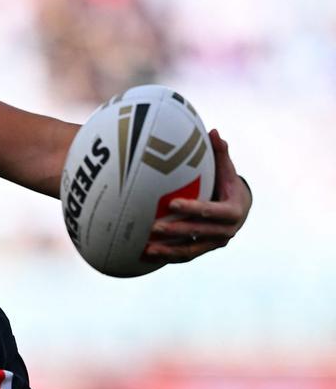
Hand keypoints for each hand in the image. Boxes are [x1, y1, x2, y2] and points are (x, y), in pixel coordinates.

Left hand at [144, 129, 251, 263]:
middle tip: (153, 226)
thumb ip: (220, 153)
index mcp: (233, 210)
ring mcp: (216, 243)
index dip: (193, 208)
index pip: (212, 211)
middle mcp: (227, 231)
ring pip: (192, 249)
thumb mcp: (227, 169)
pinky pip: (186, 255)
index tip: (172, 203)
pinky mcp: (205, 249)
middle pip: (199, 232)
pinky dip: (169, 256)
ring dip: (169, 250)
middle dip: (177, 230)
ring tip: (147, 248)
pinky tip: (148, 254)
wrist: (241, 209)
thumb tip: (213, 131)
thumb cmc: (227, 183)